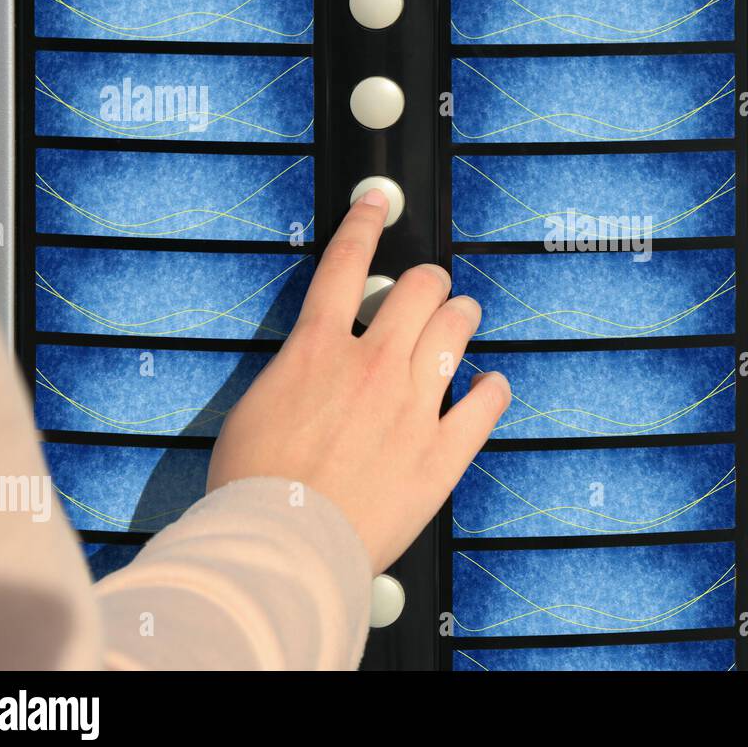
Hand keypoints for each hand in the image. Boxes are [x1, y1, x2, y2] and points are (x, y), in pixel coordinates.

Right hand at [207, 189, 509, 574]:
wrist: (280, 544)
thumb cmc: (254, 487)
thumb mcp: (257, 407)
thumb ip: (296, 373)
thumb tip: (315, 364)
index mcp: (318, 350)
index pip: (345, 264)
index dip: (365, 222)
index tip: (377, 201)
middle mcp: (372, 364)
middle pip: (421, 288)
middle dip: (430, 282)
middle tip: (431, 292)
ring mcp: (413, 405)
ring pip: (458, 329)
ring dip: (463, 318)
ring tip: (461, 322)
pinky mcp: (442, 451)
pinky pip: (487, 401)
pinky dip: (492, 388)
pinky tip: (489, 386)